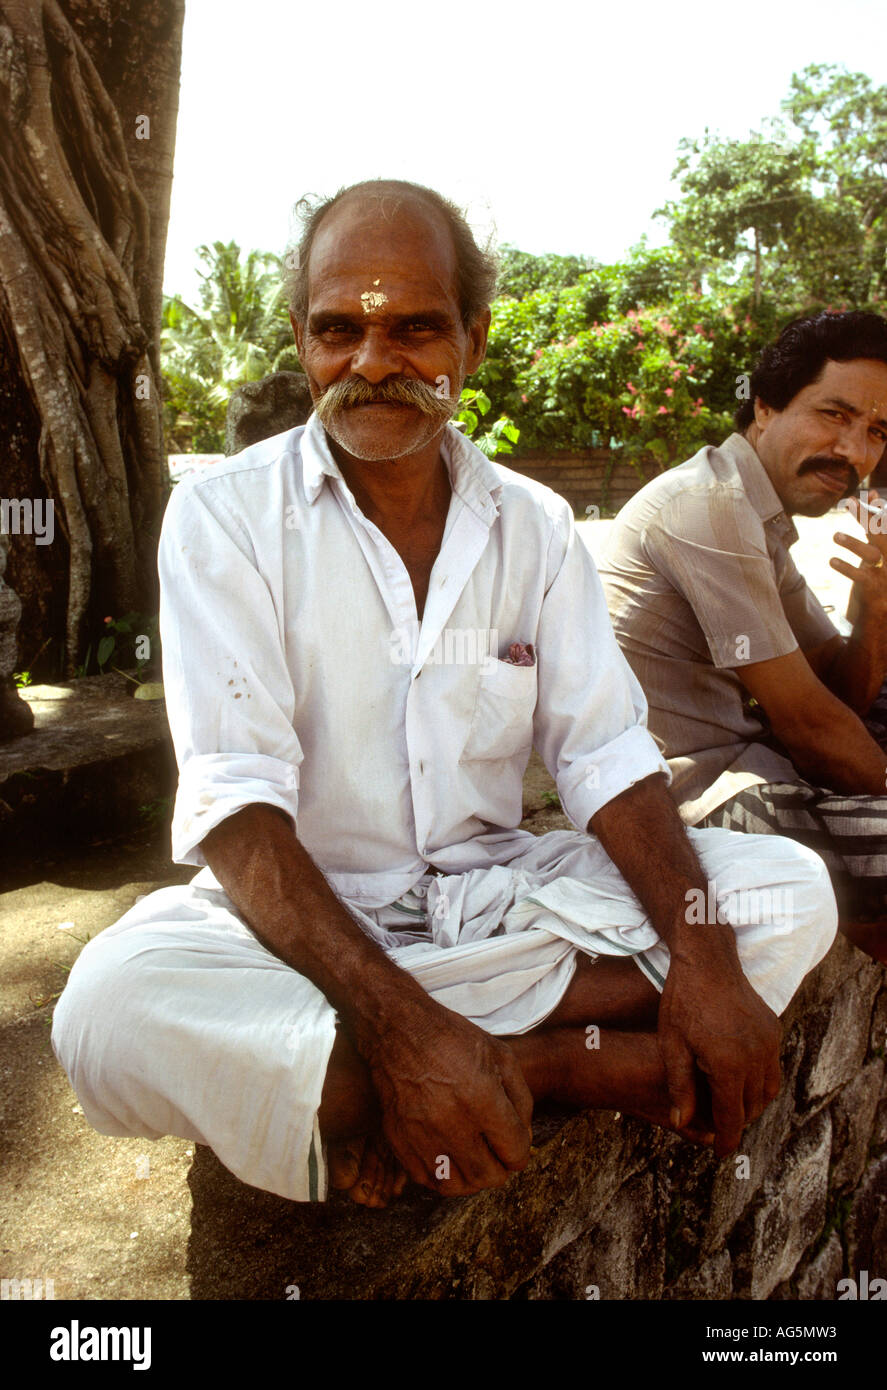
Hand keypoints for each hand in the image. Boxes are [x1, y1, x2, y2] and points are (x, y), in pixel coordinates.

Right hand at [362, 1002, 533, 1196]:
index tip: (514, 1146)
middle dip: (500, 1170)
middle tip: (497, 1156)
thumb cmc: (452, 1039)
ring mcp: (422, 1133)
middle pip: (488, 1176)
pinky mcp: (399, 1139)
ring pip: (456, 1186)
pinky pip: (426, 1179)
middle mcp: (451, 1120)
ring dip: (471, 1178)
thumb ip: (521, 1100)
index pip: (514, 1152)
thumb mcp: (500, 1056)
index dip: (520, 1153)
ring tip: (474, 1161)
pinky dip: (441, 1175)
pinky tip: (448, 1156)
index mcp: (482, 1097)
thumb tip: (524, 1137)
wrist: (399, 1030)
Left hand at [657, 943, 781, 1157]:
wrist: (706, 961)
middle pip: (752, 1107)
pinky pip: (772, 1067)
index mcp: (729, 1065)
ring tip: (729, 1106)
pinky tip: (740, 1079)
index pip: (732, 1117)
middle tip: (717, 1127)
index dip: (726, 1139)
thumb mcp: (672, 1046)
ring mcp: (768, 1042)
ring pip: (767, 1090)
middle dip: (737, 1121)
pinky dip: (759, 1081)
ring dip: (751, 1103)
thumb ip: (680, 1087)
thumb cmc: (683, 1001)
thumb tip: (680, 1122)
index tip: (721, 1153)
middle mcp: (755, 1057)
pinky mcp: (773, 1029)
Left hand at [831, 493, 886, 613]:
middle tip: (850, 502)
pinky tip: (832, 560)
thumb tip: (872, 492)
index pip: (885, 523)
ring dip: (853, 543)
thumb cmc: (880, 563)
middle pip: (880, 534)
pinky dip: (846, 568)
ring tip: (835, 536)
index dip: (877, 508)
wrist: (883, 601)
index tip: (870, 493)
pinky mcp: (874, 586)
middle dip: (867, 517)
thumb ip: (875, 520)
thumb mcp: (878, 541)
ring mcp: (885, 571)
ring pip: (870, 554)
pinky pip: (860, 576)